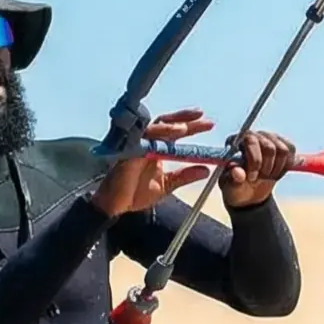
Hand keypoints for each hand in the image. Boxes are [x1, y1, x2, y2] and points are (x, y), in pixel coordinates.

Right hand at [92, 107, 213, 216]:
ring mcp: (137, 145)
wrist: (115, 205)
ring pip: (154, 128)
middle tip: (203, 118)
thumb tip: (206, 170)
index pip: (174, 132)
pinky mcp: (128, 151)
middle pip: (166, 124)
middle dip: (185, 119)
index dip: (191, 126)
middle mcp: (147, 143)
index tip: (208, 124)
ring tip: (185, 128)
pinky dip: (153, 137)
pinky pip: (141, 140)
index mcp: (156, 148)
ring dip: (170, 126)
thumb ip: (184, 176)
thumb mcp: (166, 185)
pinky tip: (163, 139)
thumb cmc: (135, 193)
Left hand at [220, 129, 295, 208]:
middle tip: (260, 179)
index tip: (252, 178)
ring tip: (267, 176)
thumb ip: (233, 179)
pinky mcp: (282, 143)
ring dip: (277, 169)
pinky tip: (276, 172)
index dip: (255, 162)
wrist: (250, 191)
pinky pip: (291, 150)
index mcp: (235, 141)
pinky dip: (287, 165)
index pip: (251, 142)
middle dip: (267, 168)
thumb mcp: (231, 186)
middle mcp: (252, 135)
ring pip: (283, 150)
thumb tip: (238, 173)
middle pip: (270, 148)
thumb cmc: (236, 186)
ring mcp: (268, 137)